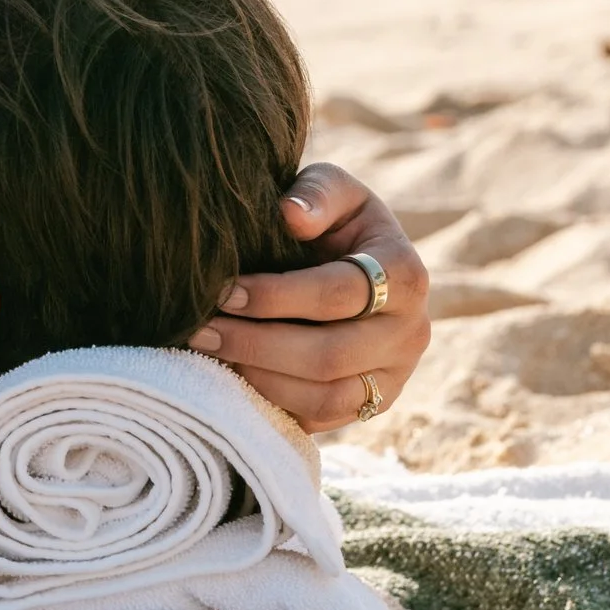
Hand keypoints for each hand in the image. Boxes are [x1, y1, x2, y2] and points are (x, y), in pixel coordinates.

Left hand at [193, 163, 429, 436]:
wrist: (358, 266)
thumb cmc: (336, 221)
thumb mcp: (334, 189)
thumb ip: (316, 192)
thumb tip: (290, 216)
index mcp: (405, 275)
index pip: (337, 294)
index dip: (275, 295)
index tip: (223, 290)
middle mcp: (410, 333)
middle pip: (329, 355)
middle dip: (255, 344)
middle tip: (200, 329)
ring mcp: (394, 377)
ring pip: (325, 397)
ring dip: (259, 379)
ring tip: (209, 353)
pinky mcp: (370, 406)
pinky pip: (319, 420)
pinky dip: (271, 403)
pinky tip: (230, 377)